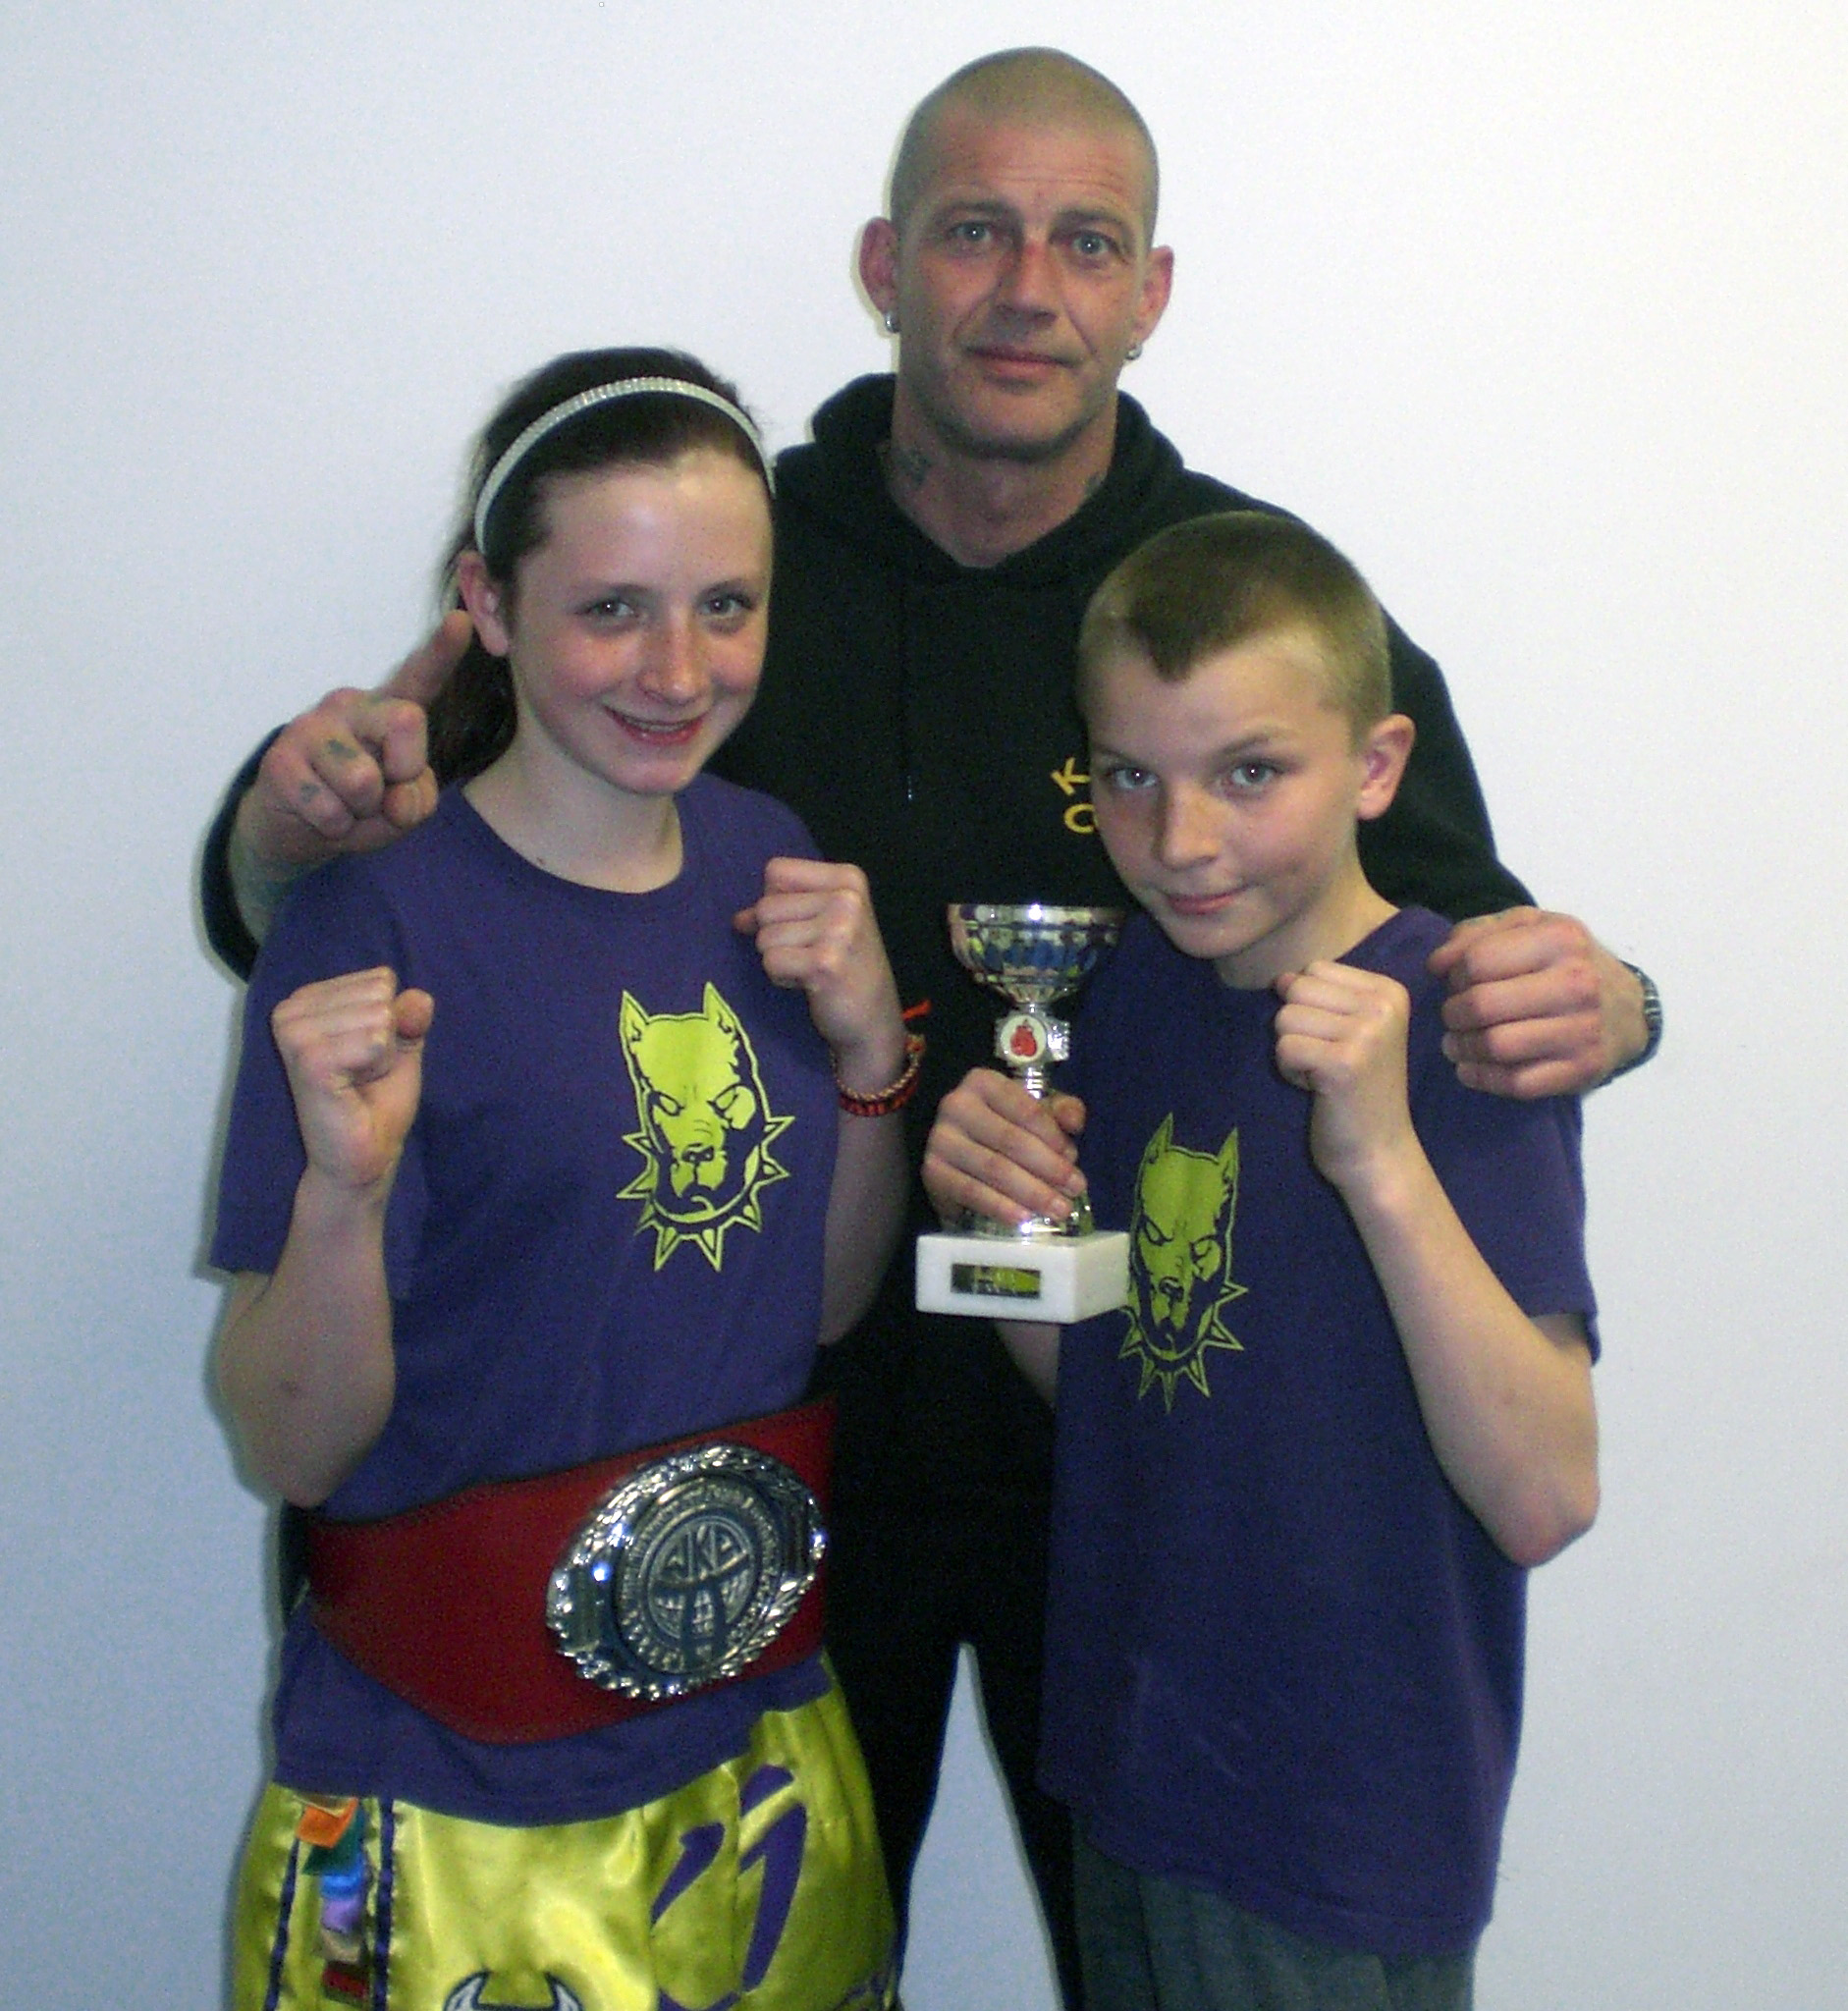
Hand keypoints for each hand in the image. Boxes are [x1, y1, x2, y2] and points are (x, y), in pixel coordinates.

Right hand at [233, 610, 471, 877]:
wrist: (295, 831)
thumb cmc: (359, 808)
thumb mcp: (405, 809)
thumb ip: (418, 798)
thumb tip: (395, 798)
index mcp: (388, 711)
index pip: (420, 678)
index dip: (442, 651)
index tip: (462, 620)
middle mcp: (351, 706)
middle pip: (408, 721)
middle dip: (405, 772)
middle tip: (380, 792)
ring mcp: (311, 727)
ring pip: (364, 781)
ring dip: (362, 813)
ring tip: (345, 807)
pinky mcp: (280, 760)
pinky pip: (330, 810)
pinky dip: (334, 829)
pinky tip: (319, 816)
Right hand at [271, 968, 433, 1194]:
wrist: (365, 1155)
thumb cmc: (376, 1101)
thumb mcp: (400, 1046)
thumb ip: (409, 1016)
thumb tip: (419, 996)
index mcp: (307, 999)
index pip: (379, 979)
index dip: (388, 1022)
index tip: (364, 1056)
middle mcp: (291, 1009)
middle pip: (379, 994)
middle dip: (386, 1038)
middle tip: (362, 1073)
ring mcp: (295, 1034)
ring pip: (378, 1016)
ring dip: (381, 1055)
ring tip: (357, 1081)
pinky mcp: (307, 1060)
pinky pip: (371, 1040)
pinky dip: (377, 1065)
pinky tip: (353, 1087)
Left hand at [736, 858, 905, 1091]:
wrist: (874, 1019)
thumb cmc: (846, 967)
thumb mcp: (824, 922)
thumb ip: (782, 909)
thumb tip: (739, 919)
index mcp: (848, 878)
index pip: (776, 871)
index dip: (775, 901)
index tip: (801, 925)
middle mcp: (847, 898)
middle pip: (766, 905)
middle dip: (775, 936)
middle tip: (809, 954)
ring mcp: (839, 929)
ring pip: (765, 936)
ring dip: (779, 958)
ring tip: (811, 968)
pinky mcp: (825, 962)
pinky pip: (771, 961)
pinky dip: (782, 977)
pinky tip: (810, 983)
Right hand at [922, 1068, 1087, 1228]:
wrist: (957, 1152)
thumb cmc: (1004, 1127)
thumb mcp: (1033, 1110)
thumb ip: (1060, 1111)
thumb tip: (1075, 1122)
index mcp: (984, 1083)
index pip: (1026, 1109)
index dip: (1053, 1137)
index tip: (1074, 1159)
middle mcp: (957, 1105)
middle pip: (1011, 1141)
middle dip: (1049, 1168)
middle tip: (1075, 1190)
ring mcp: (941, 1139)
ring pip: (994, 1168)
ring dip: (1031, 1192)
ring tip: (1059, 1209)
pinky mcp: (932, 1171)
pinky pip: (971, 1192)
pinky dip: (999, 1206)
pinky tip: (1023, 1218)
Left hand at [1274, 962, 1416, 1192]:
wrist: (1379, 1152)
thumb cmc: (1359, 1091)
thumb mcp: (1352, 1029)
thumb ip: (1322, 996)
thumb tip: (1281, 978)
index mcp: (1389, 991)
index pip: (1315, 969)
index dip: (1311, 1008)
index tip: (1337, 1042)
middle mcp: (1383, 1006)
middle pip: (1297, 988)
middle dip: (1297, 1027)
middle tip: (1327, 1060)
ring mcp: (1366, 1033)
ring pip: (1285, 1017)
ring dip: (1292, 1050)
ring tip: (1323, 1074)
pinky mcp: (1342, 1063)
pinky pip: (1283, 1047)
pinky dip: (1289, 1071)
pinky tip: (1316, 1088)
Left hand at [1427, 907, 1646, 1097]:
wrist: (1629, 1009)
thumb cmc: (1565, 963)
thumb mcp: (1529, 928)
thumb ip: (1477, 933)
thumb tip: (1436, 965)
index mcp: (1559, 940)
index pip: (1477, 961)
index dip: (1453, 976)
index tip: (1455, 984)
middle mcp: (1576, 984)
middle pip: (1481, 1005)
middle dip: (1452, 1014)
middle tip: (1452, 1016)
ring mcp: (1582, 1030)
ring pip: (1495, 1046)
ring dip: (1461, 1048)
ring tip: (1456, 1043)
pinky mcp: (1581, 1069)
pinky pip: (1516, 1083)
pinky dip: (1481, 1078)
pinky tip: (1471, 1068)